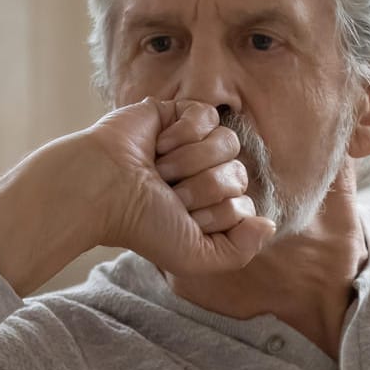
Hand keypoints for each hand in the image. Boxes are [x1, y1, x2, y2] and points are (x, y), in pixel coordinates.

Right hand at [0, 98, 275, 293]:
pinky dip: (182, 134)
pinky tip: (157, 145)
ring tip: (159, 170)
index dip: (215, 215)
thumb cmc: (141, 225)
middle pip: (239, 175)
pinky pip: (207, 115)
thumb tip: (268, 224)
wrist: (102, 190)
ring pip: (228, 144)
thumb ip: (240, 252)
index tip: (180, 218)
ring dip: (190, 162)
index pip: (244, 206)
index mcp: (211, 207)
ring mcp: (193, 143)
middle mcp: (206, 174)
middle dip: (202, 189)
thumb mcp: (195, 257)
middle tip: (166, 192)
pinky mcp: (177, 112)